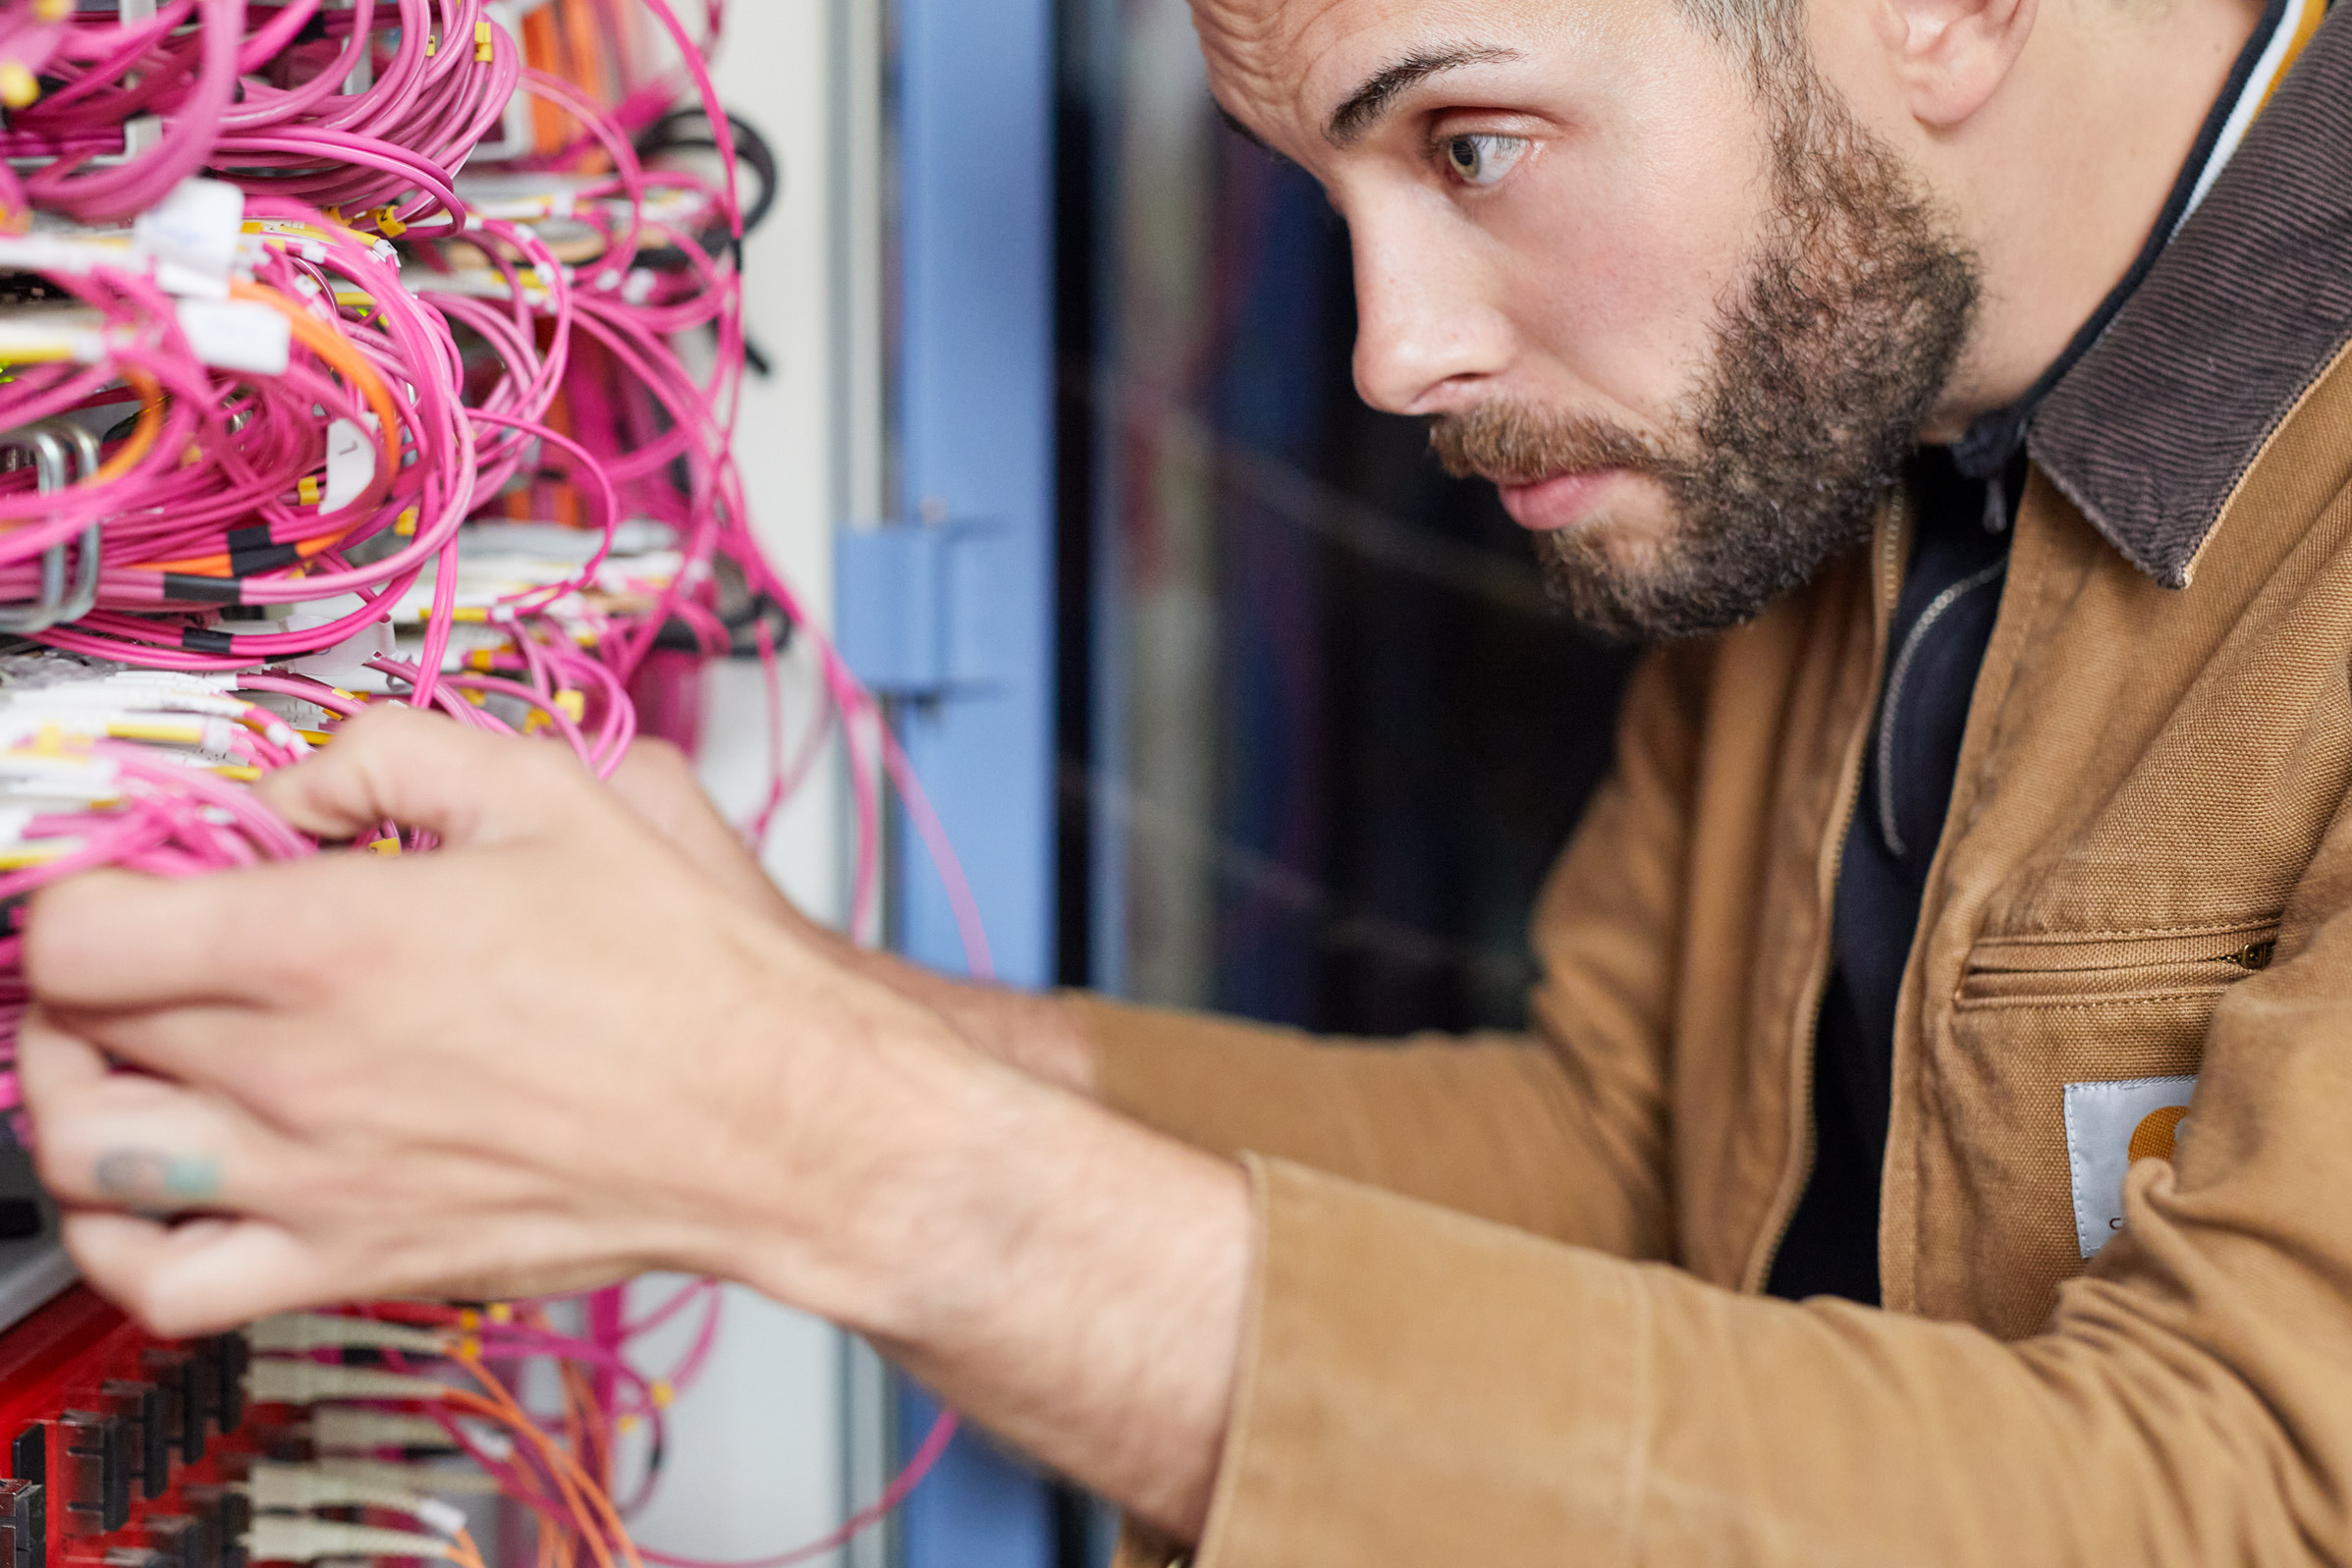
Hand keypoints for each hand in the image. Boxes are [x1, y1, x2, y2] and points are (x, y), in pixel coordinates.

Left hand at [20, 706, 1247, 1539]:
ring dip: (71, 1093)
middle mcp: (295, 1072)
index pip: (82, 930)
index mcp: (330, 940)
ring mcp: (315, 1182)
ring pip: (87, 1157)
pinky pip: (164, 1284)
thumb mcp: (555, 789)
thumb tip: (303, 781)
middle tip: (148, 941)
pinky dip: (116, 1239)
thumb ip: (391, 754)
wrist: (780, 1118)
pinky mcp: (356, 1262)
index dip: (77, 887)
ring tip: (123, 1055)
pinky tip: (150, 1191)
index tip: (126, 871)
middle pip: (74, 1033)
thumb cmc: (692, 971)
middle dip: (87, 975)